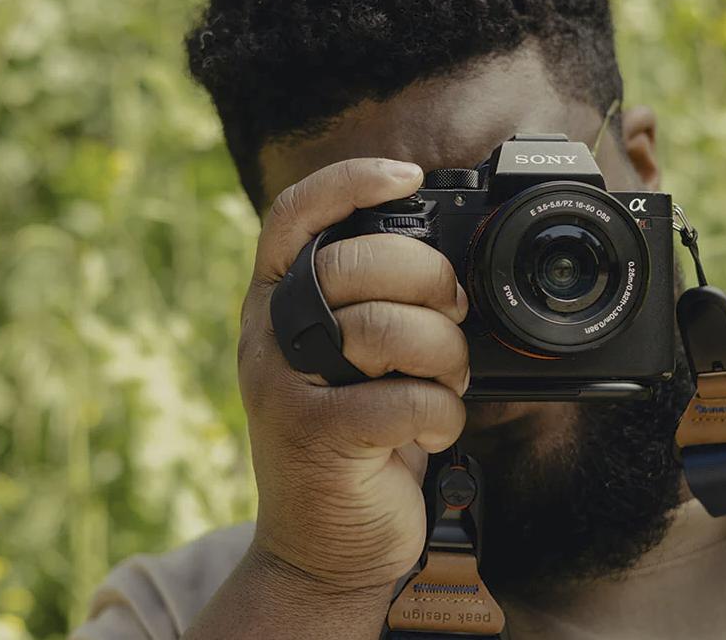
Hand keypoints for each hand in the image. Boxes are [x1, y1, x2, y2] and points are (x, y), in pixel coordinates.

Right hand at [239, 158, 469, 593]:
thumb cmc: (356, 443)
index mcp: (279, 304)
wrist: (323, 550)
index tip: (408, 175)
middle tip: (455, 315)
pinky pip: (406, 399)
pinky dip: (442, 415)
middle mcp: (270, 335)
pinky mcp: (315, 436)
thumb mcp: (354, 364)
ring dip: (444, 353)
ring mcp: (284, 385)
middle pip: (358, 262)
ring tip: (448, 380)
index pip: (293, 215)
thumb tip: (449, 266)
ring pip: (386, 327)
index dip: (348, 182)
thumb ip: (376, 310)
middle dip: (431, 282)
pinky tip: (433, 431)